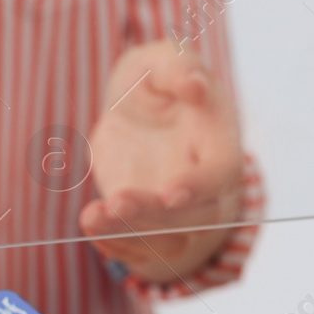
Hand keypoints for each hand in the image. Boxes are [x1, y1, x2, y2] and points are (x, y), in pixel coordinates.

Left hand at [81, 40, 243, 283]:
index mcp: (219, 142)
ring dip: (130, 234)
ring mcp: (180, 215)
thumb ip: (177, 66)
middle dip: (156, 215)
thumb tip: (195, 86)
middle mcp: (208, 188)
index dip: (201, 187)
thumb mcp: (160, 60)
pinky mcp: (151, 231)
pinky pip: (140, 253)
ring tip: (92, 216)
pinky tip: (92, 224)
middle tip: (117, 201)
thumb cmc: (154, 84)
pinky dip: (114, 246)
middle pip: (195, 218)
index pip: (221, 174)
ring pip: (168, 241)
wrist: (135, 119)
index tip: (170, 193)